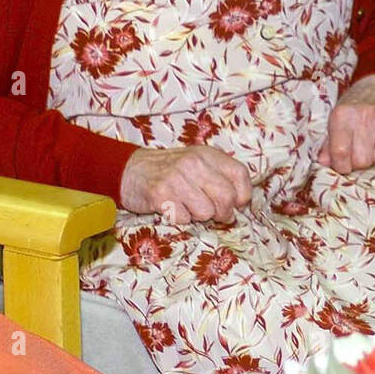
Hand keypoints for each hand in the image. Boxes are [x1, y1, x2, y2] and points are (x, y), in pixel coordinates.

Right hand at [120, 145, 252, 224]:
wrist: (131, 170)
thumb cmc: (170, 171)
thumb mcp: (198, 163)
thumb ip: (220, 176)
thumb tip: (241, 203)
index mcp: (207, 154)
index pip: (240, 174)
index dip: (243, 195)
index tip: (237, 204)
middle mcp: (193, 163)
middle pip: (226, 197)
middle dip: (223, 213)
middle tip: (215, 215)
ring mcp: (176, 178)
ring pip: (206, 212)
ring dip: (198, 216)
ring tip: (187, 206)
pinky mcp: (160, 195)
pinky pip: (184, 219)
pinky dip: (180, 219)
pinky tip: (172, 208)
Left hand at [318, 73, 374, 174]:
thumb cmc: (356, 103)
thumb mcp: (337, 117)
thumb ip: (329, 142)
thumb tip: (324, 163)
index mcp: (343, 114)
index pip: (340, 153)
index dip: (341, 166)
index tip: (343, 165)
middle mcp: (365, 116)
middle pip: (363, 161)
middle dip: (360, 163)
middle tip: (359, 153)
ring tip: (373, 144)